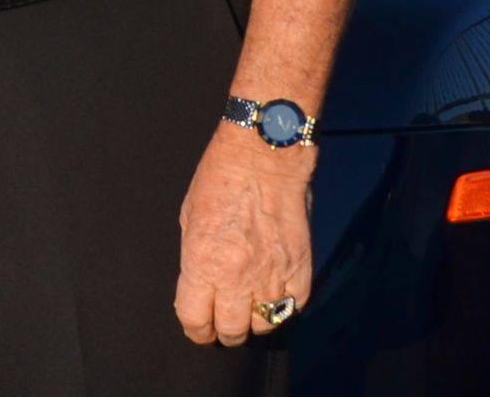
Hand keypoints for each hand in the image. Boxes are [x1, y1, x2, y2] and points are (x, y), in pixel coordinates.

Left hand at [175, 125, 314, 345]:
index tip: (198, 328)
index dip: (195, 328)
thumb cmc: (220, 179)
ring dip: (254, 321)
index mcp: (203, 263)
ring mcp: (272, 276)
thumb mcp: (189, 218)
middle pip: (231, 330)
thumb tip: (201, 285)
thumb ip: (196, 259)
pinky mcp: (300, 270)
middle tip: (224, 323)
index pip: (195, 319)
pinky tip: (274, 295)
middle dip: (224, 331)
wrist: (264, 158)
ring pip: (264, 324)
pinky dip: (284, 306)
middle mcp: (238, 276)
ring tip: (249, 310)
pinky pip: (293, 306)